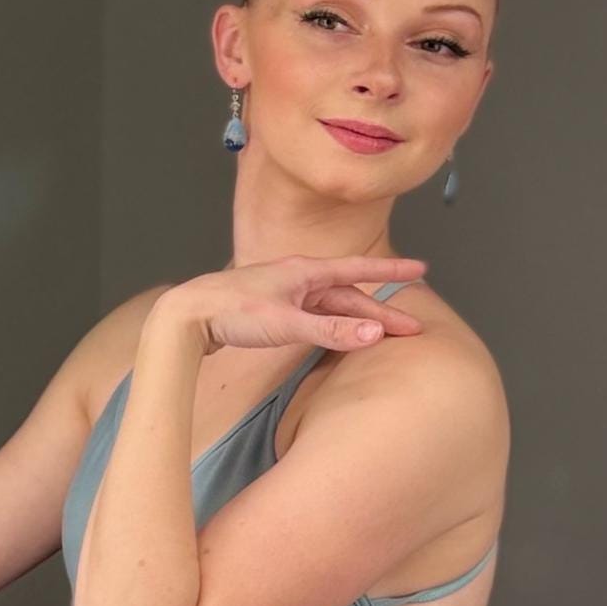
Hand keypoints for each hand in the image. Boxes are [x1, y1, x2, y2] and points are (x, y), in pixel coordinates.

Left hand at [157, 257, 427, 358]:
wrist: (185, 316)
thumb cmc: (231, 313)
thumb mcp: (286, 324)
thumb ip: (330, 332)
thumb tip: (374, 335)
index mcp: (304, 272)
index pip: (358, 270)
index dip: (390, 273)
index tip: (421, 269)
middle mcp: (296, 278)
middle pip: (348, 295)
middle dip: (380, 311)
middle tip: (410, 328)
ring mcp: (283, 294)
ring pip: (330, 307)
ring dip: (356, 321)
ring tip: (381, 334)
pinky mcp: (270, 311)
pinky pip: (312, 316)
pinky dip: (331, 326)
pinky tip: (336, 335)